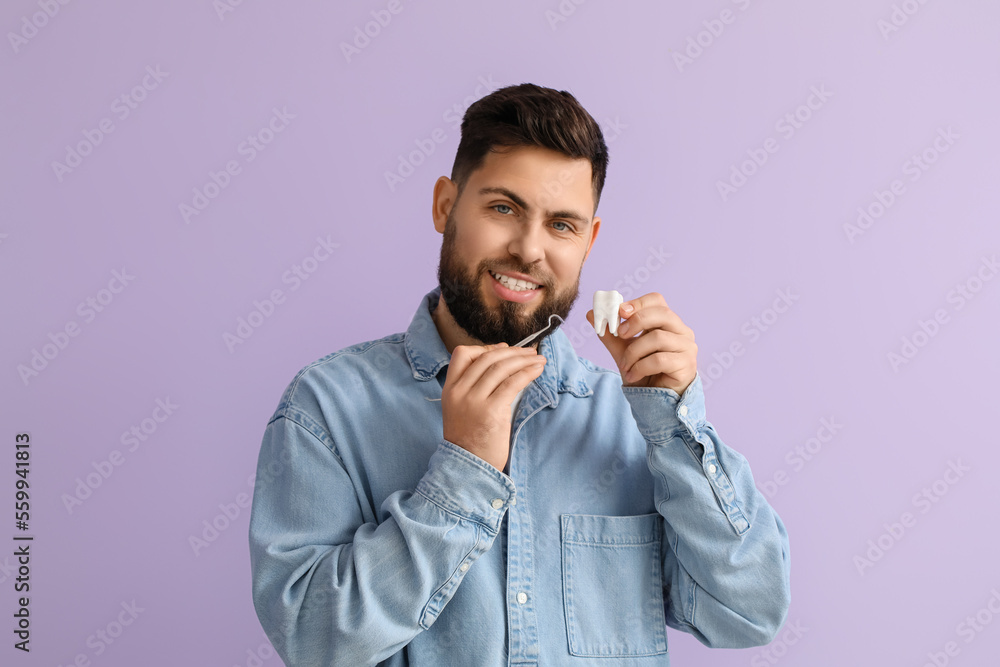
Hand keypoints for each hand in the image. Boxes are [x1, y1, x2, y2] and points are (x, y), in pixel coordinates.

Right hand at [440, 343, 545, 470]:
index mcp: (450, 388)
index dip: (486, 347)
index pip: (462, 354)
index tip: (505, 349)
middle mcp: (459, 391)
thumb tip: (501, 363)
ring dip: (524, 360)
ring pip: (501, 367)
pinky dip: (527, 373)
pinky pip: (512, 383)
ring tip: (539, 359)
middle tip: (530, 352)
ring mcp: (474, 401)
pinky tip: (538, 370)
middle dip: (513, 352)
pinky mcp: (491, 411)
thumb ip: (473, 387)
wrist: (468, 467)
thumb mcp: (461, 408)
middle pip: (487, 358)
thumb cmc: (470, 439)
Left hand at [586, 292, 697, 395]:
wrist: (655, 401)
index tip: (620, 311)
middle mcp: (681, 331)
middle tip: (619, 334)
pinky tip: (632, 375)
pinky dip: (641, 367)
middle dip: (636, 322)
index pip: (657, 300)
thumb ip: (609, 333)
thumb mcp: (622, 350)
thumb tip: (591, 314)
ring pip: (658, 338)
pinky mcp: (686, 364)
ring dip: (634, 352)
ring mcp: (687, 347)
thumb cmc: (644, 372)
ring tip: (625, 365)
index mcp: (667, 322)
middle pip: (661, 314)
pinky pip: (660, 360)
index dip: (638, 303)